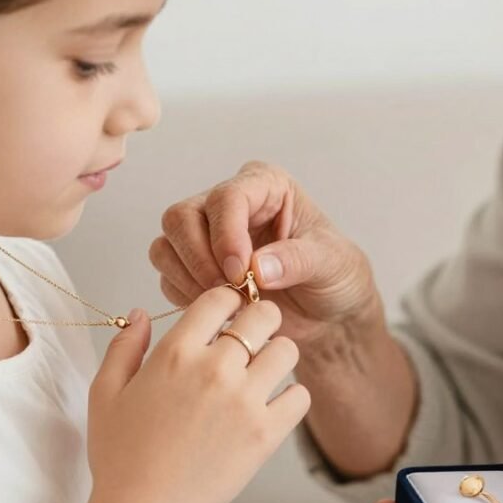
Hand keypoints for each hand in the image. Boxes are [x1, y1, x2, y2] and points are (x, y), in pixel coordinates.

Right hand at [85, 287, 310, 502]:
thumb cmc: (122, 456)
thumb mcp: (106, 393)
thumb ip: (125, 346)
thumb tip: (140, 313)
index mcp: (176, 353)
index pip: (220, 297)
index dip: (227, 300)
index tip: (227, 314)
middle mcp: (214, 369)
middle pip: (263, 316)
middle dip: (261, 319)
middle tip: (255, 334)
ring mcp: (244, 401)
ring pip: (287, 350)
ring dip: (278, 354)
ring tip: (265, 369)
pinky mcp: (265, 433)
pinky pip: (300, 396)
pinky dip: (292, 396)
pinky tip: (274, 403)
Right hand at [150, 161, 380, 345]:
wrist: (330, 316)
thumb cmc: (336, 277)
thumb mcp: (331, 264)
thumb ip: (297, 260)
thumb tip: (257, 267)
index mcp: (264, 186)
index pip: (226, 197)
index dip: (226, 234)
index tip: (240, 272)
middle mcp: (228, 205)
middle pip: (181, 217)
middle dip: (200, 259)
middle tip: (230, 292)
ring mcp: (205, 236)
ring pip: (166, 247)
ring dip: (191, 280)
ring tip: (231, 304)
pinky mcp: (193, 269)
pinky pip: (168, 278)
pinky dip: (187, 298)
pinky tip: (222, 311)